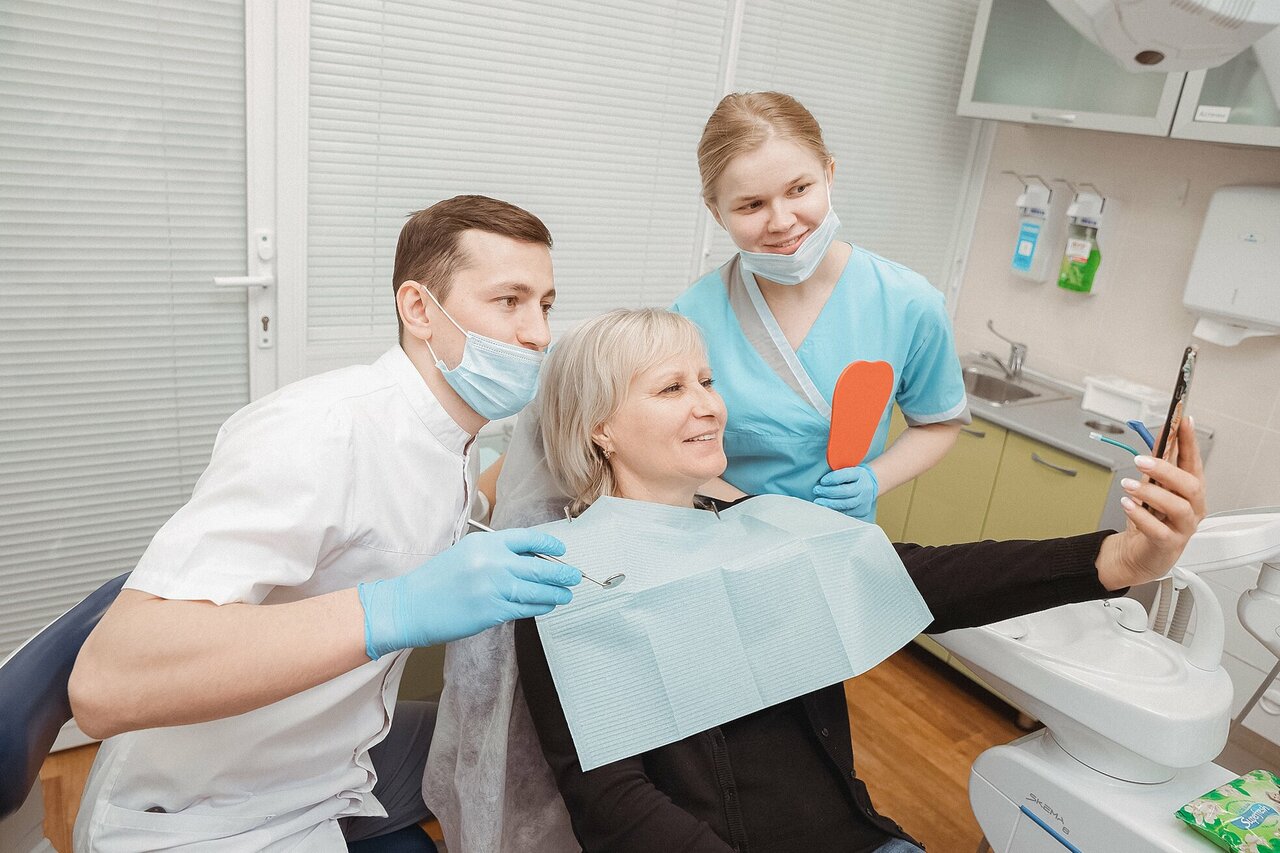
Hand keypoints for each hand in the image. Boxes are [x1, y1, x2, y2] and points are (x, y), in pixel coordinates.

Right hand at [358, 528, 580, 659]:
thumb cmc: (435, 581)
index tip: (562, 551)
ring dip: (556, 593)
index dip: (550, 544)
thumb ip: (495, 554)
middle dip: (562, 572)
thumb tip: (529, 559)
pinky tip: (548, 606)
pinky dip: (540, 607)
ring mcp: (494, 587)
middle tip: (574, 577)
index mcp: (486, 543)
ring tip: (566, 594)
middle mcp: (493, 562)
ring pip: (537, 590)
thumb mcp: (466, 554)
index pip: (528, 538)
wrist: (410, 606)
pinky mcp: (492, 611)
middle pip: (539, 565)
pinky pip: (525, 608)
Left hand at [813, 463, 879, 520]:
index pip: (846, 475)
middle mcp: (865, 487)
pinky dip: (835, 510)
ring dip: (830, 503)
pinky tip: (826, 508)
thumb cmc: (851, 477)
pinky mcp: (863, 510)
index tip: (822, 481)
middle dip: (829, 492)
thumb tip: (821, 480)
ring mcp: (865, 500)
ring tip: (818, 501)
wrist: (868, 486)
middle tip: (816, 490)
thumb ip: (836, 471)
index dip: (833, 478)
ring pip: (846, 504)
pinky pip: (847, 512)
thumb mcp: (847, 469)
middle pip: (846, 491)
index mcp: (860, 473)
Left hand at [1096, 417, 1206, 590]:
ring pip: (1178, 507)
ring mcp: (1183, 528)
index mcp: (1191, 491)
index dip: (1190, 442)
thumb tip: (1162, 435)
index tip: (1184, 421)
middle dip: (1166, 469)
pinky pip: (1158, 530)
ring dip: (1151, 492)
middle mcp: (1192, 509)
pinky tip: (1127, 504)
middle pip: (1191, 485)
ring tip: (1128, 484)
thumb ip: (1158, 464)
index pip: (1194, 462)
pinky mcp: (1168, 545)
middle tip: (1141, 460)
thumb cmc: (1149, 520)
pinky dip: (1141, 515)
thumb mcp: (1153, 488)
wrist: (1137, 556)